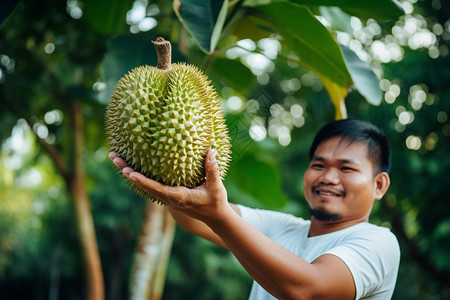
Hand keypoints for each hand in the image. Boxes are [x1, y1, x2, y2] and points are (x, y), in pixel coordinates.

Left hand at [108, 149, 229, 224]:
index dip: (142, 181)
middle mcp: (169, 198)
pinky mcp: (168, 196)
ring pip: (144, 185)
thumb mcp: (216, 187)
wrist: (215, 218)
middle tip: (113, 157)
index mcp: (178, 197)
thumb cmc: (216, 202)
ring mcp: (167, 198)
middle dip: (127, 172)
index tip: (128, 173)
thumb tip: (212, 151)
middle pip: (144, 185)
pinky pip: (150, 185)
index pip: (156, 188)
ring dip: (130, 173)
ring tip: (116, 158)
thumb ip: (212, 169)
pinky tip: (132, 167)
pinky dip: (139, 176)